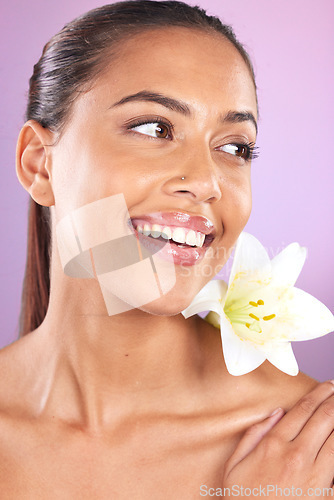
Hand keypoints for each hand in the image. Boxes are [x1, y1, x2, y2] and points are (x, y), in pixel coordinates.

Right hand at [223, 381, 333, 497]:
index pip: (303, 410)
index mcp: (275, 444)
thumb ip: (253, 434)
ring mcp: (315, 477)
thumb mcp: (235, 464)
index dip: (318, 394)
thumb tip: (276, 413)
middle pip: (324, 419)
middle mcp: (297, 455)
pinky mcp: (325, 496)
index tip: (327, 385)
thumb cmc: (242, 499)